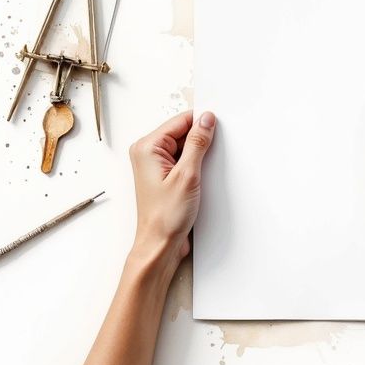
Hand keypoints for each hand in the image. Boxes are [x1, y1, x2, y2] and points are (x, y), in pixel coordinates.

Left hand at [129, 110, 215, 269]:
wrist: (159, 245)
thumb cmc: (166, 216)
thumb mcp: (187, 175)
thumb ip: (197, 143)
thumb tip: (206, 120)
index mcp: (147, 147)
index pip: (180, 121)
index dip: (201, 123)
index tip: (218, 128)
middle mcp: (148, 153)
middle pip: (182, 132)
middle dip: (200, 142)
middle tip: (207, 160)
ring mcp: (155, 165)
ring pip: (184, 148)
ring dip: (198, 156)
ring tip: (199, 175)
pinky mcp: (164, 177)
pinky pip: (183, 161)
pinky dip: (195, 167)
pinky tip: (199, 180)